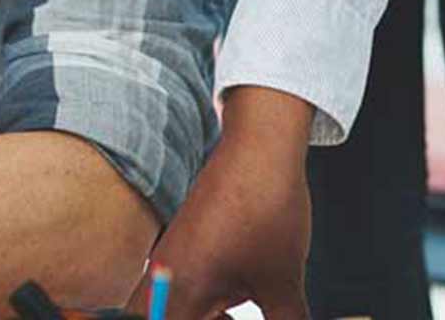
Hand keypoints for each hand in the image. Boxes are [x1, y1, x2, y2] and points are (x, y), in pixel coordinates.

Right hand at [131, 88, 314, 319]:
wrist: (261, 143)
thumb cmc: (267, 206)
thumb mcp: (282, 282)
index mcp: (180, 292)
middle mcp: (163, 278)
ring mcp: (169, 261)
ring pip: (172, 313)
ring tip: (240, 318)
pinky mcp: (183, 248)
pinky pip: (179, 294)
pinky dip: (204, 309)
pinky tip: (236, 308)